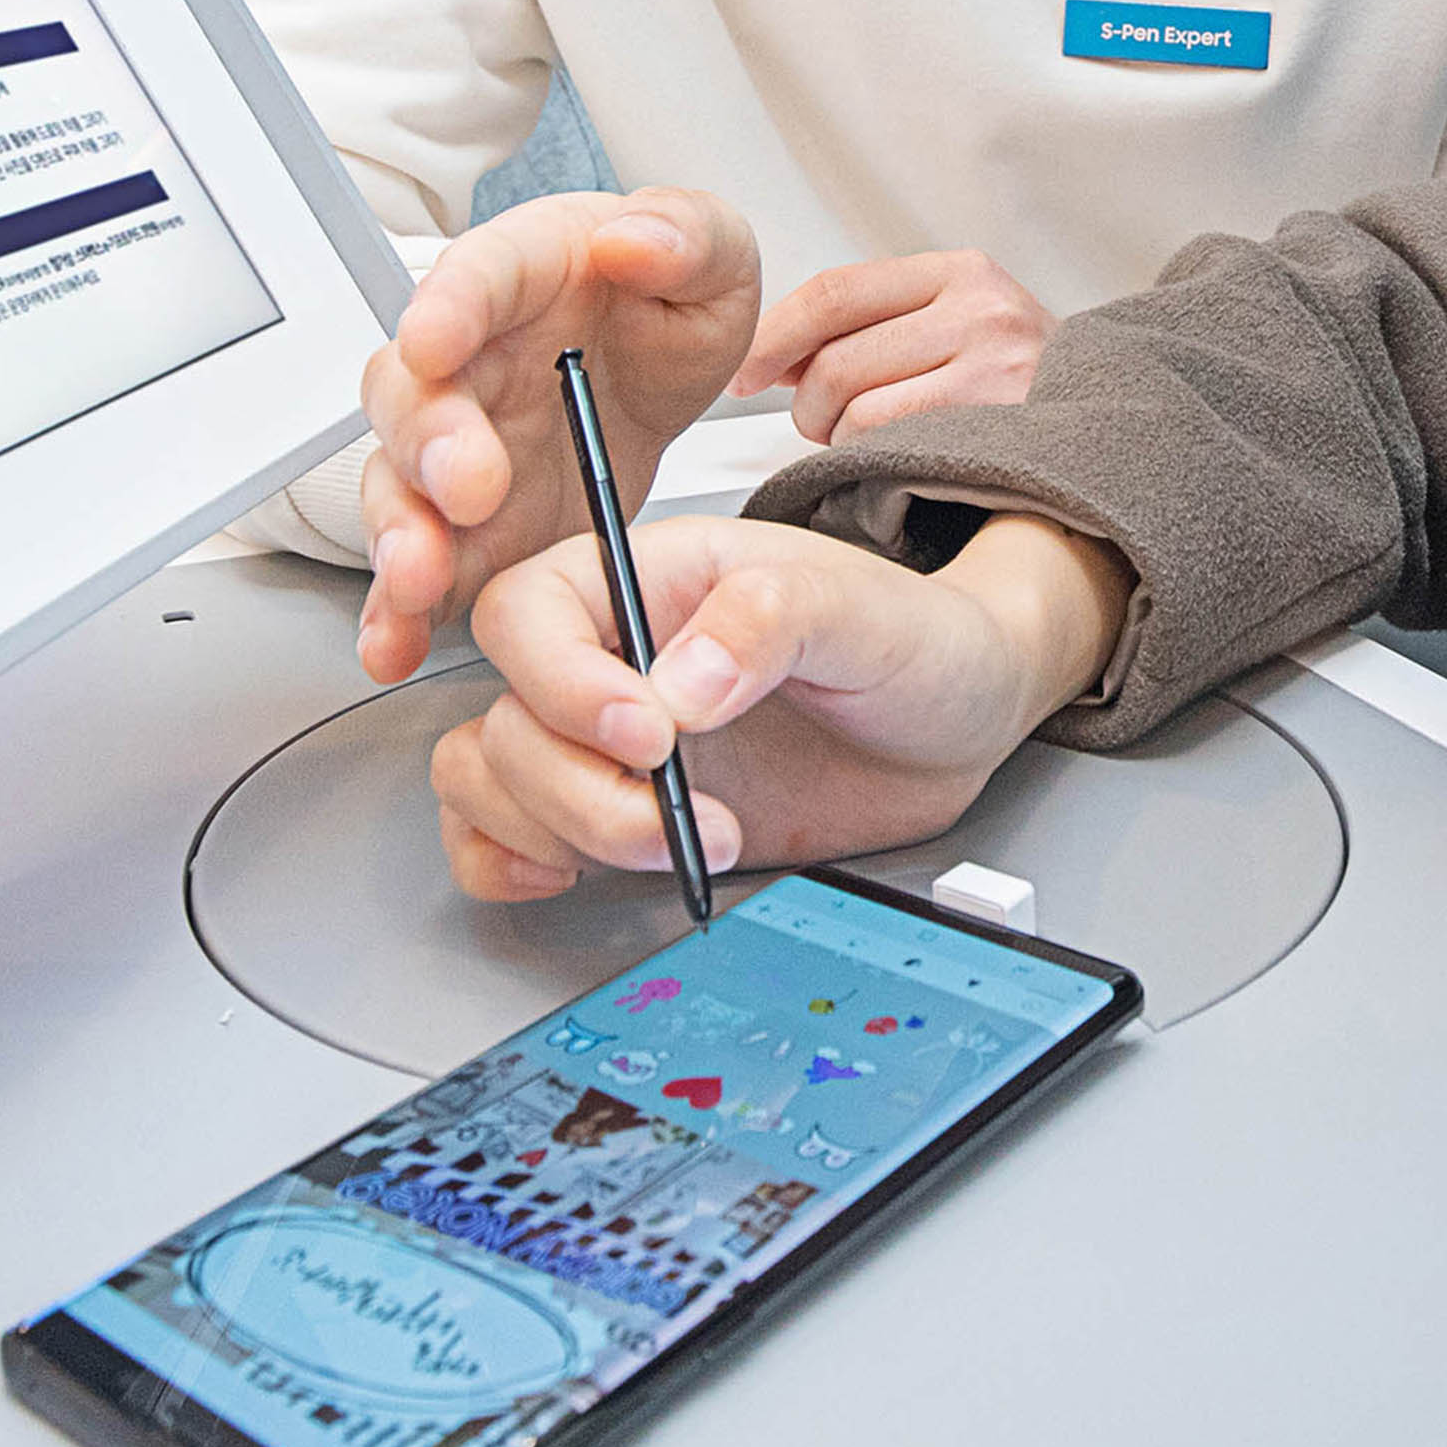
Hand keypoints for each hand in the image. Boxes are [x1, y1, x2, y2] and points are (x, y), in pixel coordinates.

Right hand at [353, 189, 763, 682]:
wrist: (652, 375)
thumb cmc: (661, 301)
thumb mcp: (712, 256)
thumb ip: (686, 235)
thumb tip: (629, 241)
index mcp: (525, 276)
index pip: (477, 276)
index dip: (448, 306)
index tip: (434, 337)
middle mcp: (469, 362)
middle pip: (416, 393)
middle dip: (428, 442)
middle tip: (467, 484)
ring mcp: (457, 449)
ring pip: (400, 486)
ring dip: (401, 534)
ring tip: (420, 577)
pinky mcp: (465, 527)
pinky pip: (418, 570)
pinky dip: (399, 612)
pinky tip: (397, 644)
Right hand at [430, 513, 1129, 901]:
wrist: (958, 718)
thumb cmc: (913, 639)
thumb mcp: (863, 609)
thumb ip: (770, 619)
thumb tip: (679, 683)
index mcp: (649, 576)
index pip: (528, 612)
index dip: (562, 684)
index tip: (650, 737)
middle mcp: (609, 656)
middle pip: (505, 717)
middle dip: (580, 790)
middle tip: (684, 817)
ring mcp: (606, 741)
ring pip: (488, 776)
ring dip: (562, 830)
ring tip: (675, 846)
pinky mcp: (614, 809)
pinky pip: (497, 830)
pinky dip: (506, 859)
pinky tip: (571, 869)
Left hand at [730, 249, 1052, 444]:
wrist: (1113, 424)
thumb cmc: (1021, 384)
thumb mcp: (954, 325)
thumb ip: (873, 326)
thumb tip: (771, 355)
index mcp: (961, 273)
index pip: (836, 291)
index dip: (774, 336)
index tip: (746, 370)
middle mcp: (982, 309)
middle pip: (836, 358)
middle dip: (808, 404)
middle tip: (822, 423)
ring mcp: (994, 365)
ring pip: (855, 408)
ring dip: (840, 439)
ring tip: (872, 443)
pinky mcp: (996, 423)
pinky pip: (888, 444)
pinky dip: (871, 460)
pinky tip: (899, 459)